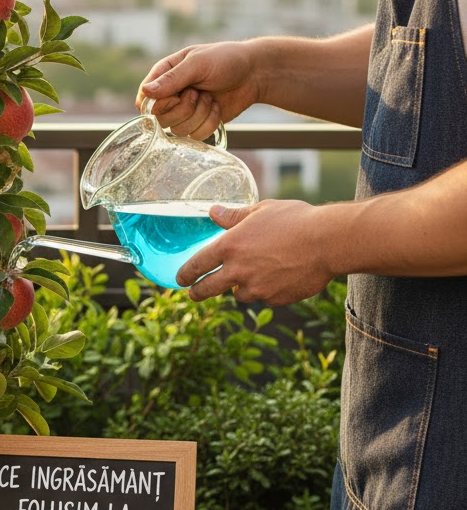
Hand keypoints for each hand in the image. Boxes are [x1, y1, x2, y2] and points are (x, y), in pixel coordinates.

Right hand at [135, 41, 263, 139]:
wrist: (255, 73)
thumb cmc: (226, 60)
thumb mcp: (198, 64)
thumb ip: (172, 78)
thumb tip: (146, 91)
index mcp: (164, 75)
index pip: (145, 100)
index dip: (159, 104)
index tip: (177, 95)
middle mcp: (171, 95)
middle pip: (160, 119)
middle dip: (184, 108)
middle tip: (198, 92)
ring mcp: (184, 111)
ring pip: (178, 130)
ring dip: (199, 114)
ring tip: (210, 98)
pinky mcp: (198, 123)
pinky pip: (195, 135)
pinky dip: (210, 123)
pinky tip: (216, 108)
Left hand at [178, 200, 335, 304]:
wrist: (329, 242)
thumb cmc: (296, 220)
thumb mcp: (261, 210)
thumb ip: (233, 216)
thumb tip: (212, 212)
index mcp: (229, 247)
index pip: (197, 264)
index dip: (185, 274)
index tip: (180, 279)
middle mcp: (237, 271)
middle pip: (207, 289)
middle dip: (197, 293)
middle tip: (194, 294)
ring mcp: (256, 288)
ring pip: (240, 293)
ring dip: (243, 286)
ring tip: (259, 271)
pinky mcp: (275, 299)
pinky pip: (265, 297)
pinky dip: (268, 290)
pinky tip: (282, 275)